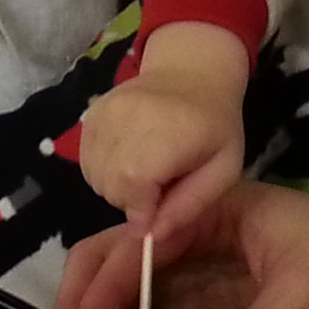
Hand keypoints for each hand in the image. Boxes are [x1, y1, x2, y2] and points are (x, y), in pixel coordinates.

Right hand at [76, 24, 250, 241]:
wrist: (192, 73)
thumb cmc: (215, 126)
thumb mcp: (222, 170)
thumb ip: (189, 205)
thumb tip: (151, 236)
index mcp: (167, 133)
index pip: (133, 188)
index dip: (143, 210)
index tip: (159, 211)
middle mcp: (128, 120)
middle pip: (110, 187)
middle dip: (132, 200)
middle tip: (158, 187)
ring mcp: (104, 114)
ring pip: (94, 178)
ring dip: (117, 186)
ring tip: (145, 171)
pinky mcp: (91, 114)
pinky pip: (86, 161)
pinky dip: (104, 169)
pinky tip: (129, 158)